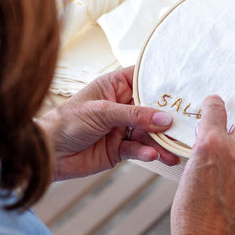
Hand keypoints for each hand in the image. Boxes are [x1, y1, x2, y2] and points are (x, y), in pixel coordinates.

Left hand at [37, 67, 179, 180]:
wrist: (47, 154)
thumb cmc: (66, 122)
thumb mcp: (102, 112)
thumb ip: (135, 115)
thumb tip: (164, 119)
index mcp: (114, 86)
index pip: (144, 79)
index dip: (163, 83)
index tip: (185, 88)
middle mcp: (121, 106)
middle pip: (152, 109)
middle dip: (168, 118)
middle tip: (187, 126)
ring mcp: (121, 128)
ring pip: (149, 133)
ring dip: (161, 142)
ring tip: (174, 150)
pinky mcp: (119, 149)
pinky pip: (139, 149)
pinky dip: (147, 152)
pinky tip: (153, 155)